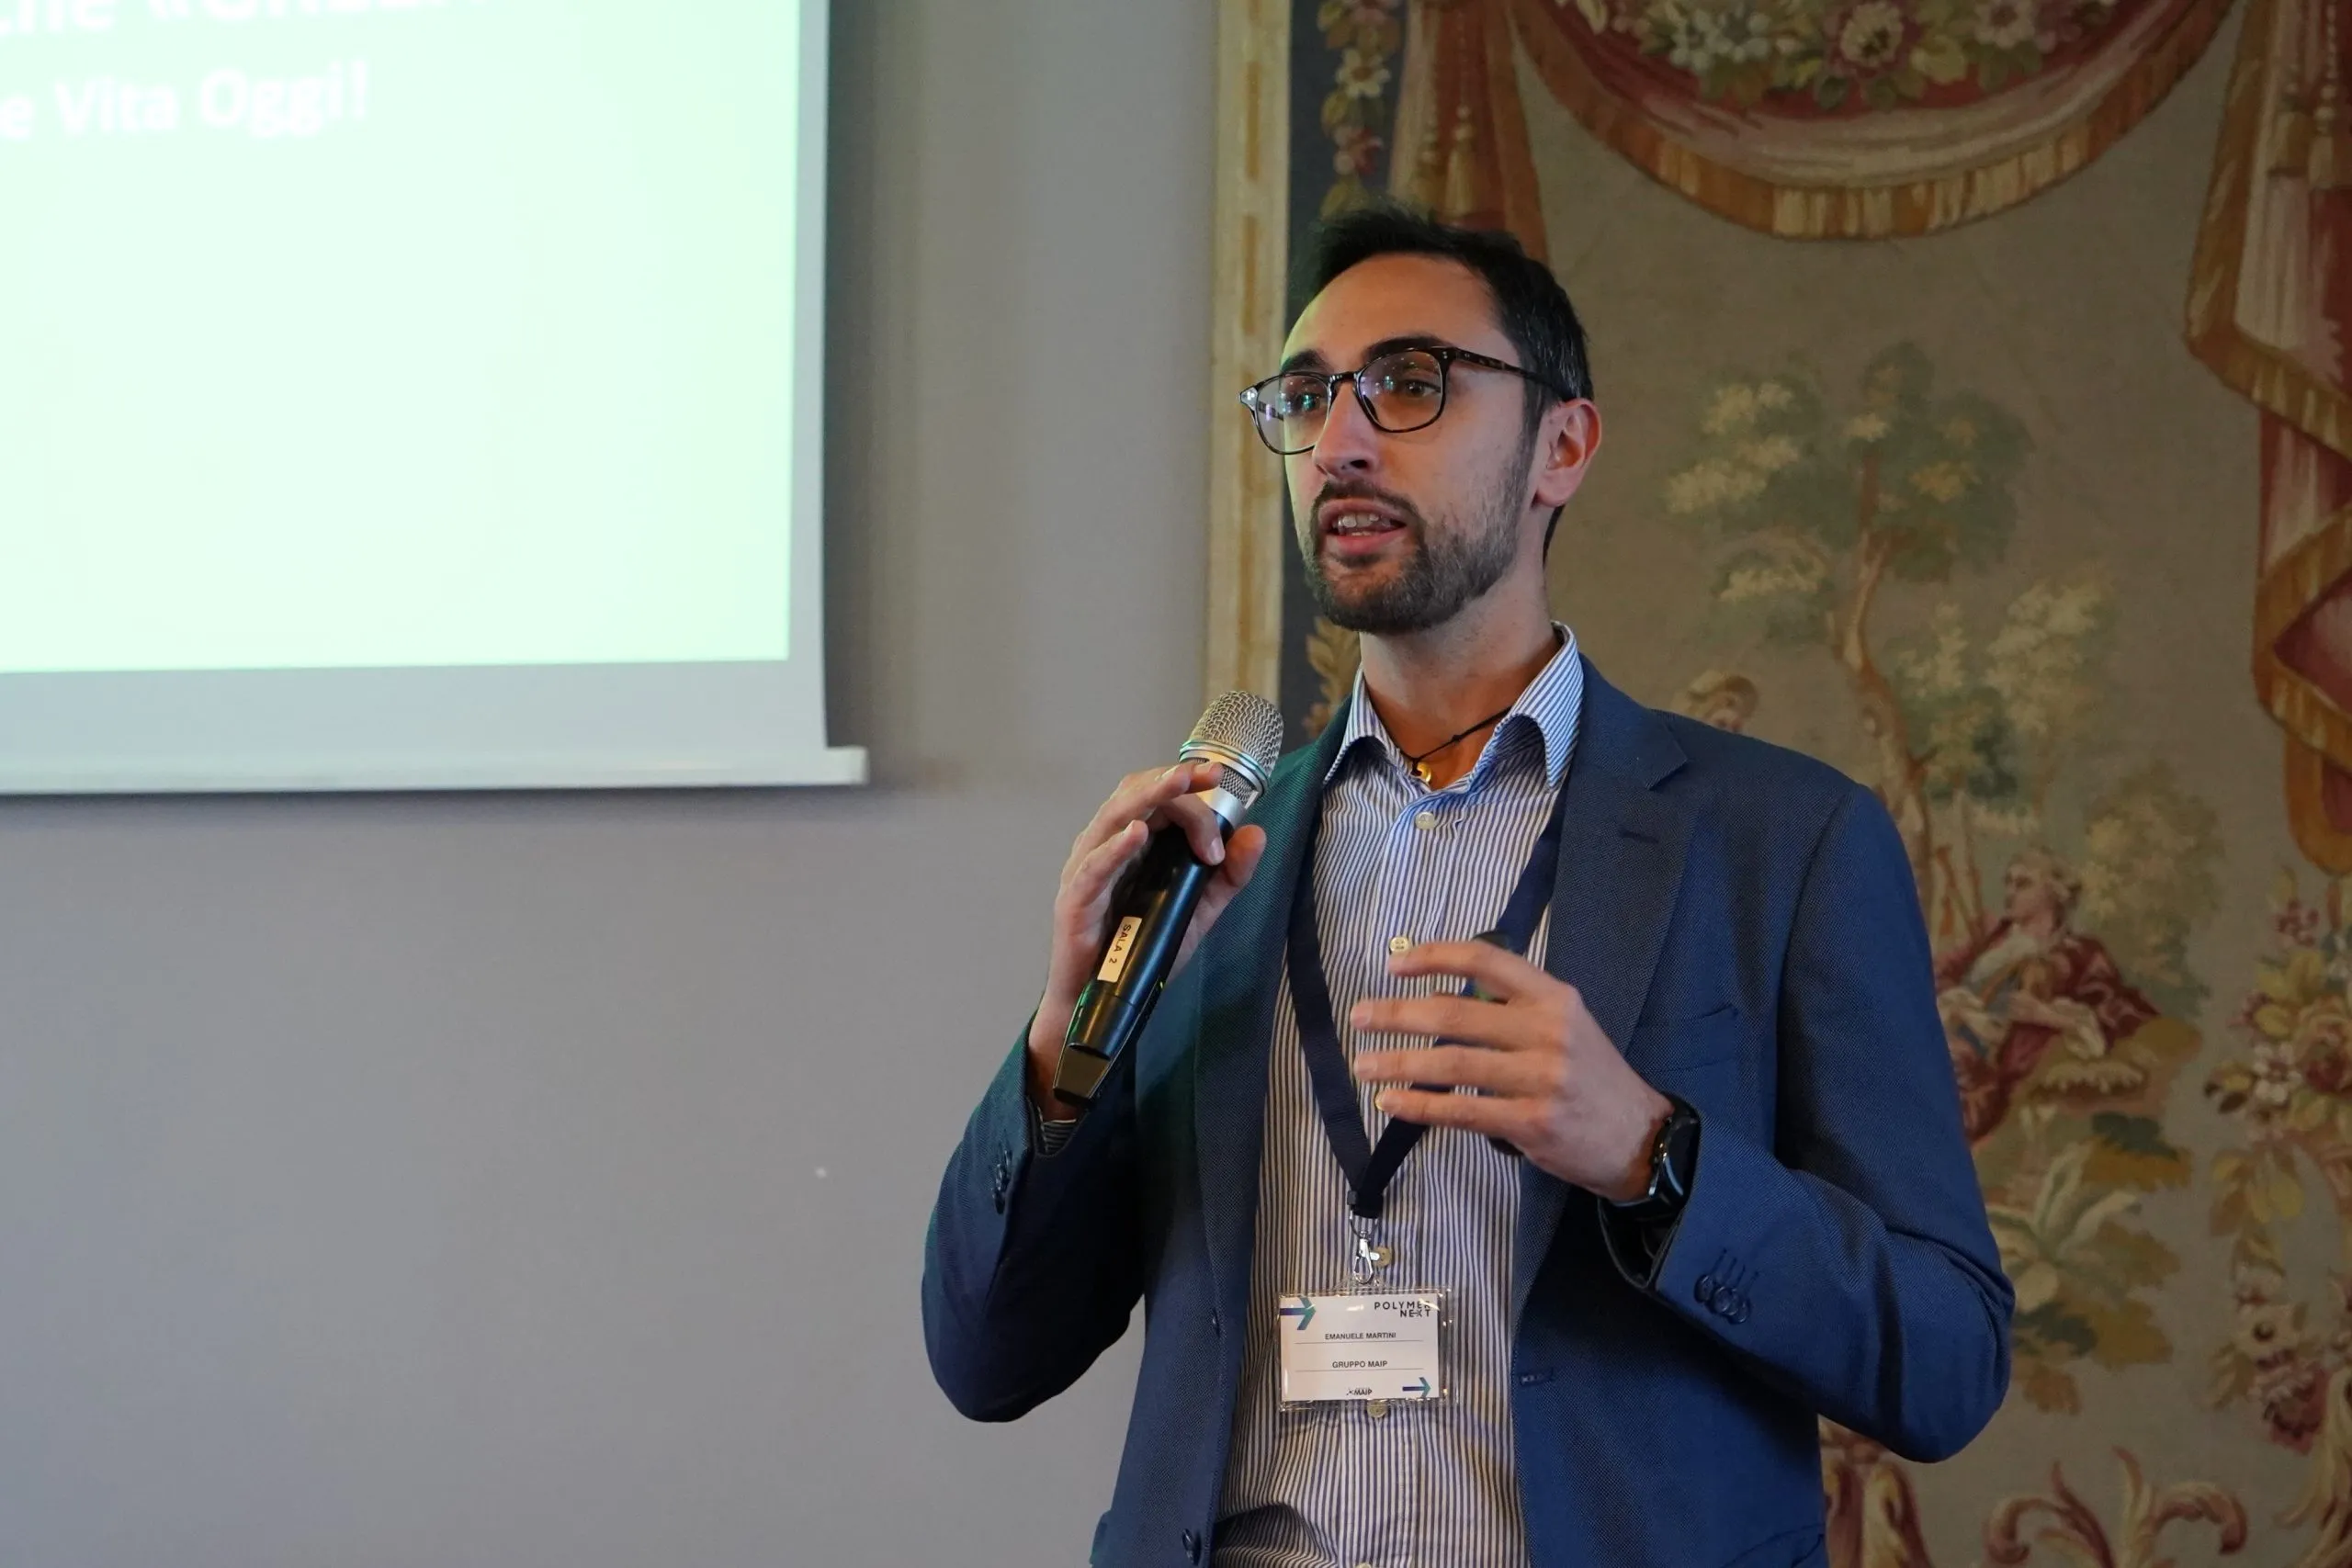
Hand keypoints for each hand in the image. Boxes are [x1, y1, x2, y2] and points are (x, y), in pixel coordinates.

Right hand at [1026, 762, 1268, 1107]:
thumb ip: (1228, 877)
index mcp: (1132, 842)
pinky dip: (1115, 848)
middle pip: (1135, 795)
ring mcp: (1086, 870)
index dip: (1189, 785)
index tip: (1221, 781)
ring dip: (1148, 797)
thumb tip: (1256, 834)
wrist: (1100, 1002)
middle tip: (1208, 776)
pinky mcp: (1074, 901)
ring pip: (1113, 818)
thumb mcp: (1199, 911)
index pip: (1157, 796)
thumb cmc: (1140, 951)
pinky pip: (1094, 868)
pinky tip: (1136, 834)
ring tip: (1178, 783)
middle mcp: (1105, 846)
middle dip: (1173, 782)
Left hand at [1349, 940, 1670, 1200]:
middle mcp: (1547, 1030)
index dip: (1435, 956)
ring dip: (1399, 1062)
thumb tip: (1437, 997)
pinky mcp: (1533, 1123)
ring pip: (1453, 1063)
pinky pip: (1462, 1111)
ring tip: (1364, 1064)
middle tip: (1359, 1016)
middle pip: (1456, 1012)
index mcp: (1553, 997)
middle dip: (1398, 1013)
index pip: (1487, 959)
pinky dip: (1420, 1106)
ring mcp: (1541, 1078)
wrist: (1640, 1136)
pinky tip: (1391, 1102)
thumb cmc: (1591, 1077)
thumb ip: (1511, 1008)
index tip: (1393, 963)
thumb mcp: (1565, 1025)